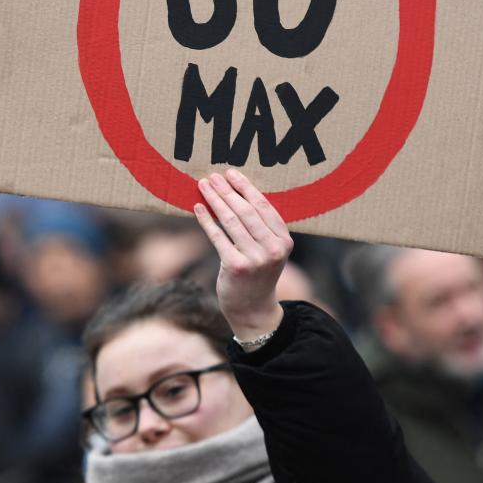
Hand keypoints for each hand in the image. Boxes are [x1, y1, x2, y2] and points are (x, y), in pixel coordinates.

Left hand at [194, 169, 291, 338]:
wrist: (253, 309)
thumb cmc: (258, 273)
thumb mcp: (269, 250)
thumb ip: (262, 227)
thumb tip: (237, 193)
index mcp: (284, 241)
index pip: (264, 207)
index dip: (246, 188)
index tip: (231, 174)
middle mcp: (273, 249)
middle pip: (246, 211)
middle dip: (228, 190)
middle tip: (213, 176)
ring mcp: (255, 259)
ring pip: (231, 221)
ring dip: (215, 200)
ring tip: (204, 186)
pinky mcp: (236, 267)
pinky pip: (218, 236)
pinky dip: (206, 220)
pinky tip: (198, 207)